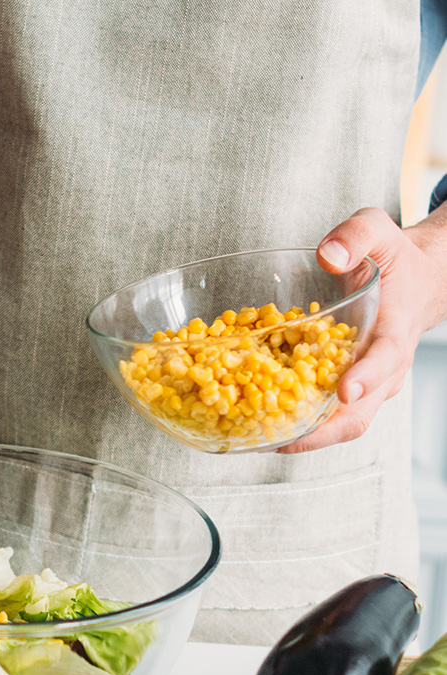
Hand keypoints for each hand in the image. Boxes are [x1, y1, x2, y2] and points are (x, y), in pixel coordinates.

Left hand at [283, 207, 446, 452]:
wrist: (415, 281)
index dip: (366, 377)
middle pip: (359, 412)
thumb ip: (355, 237)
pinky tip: (259, 424)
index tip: (345, 390)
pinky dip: (298, 424)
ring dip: (304, 437)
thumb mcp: (378, 231)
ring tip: (259, 442)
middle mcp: (384, 367)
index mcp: (394, 329)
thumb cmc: (393, 258)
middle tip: (280, 440)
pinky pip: (326, 414)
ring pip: (341, 423)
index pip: (385, 358)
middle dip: (321, 431)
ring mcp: (368, 385)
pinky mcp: (347, 389)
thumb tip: (327, 255)